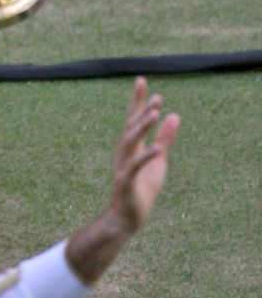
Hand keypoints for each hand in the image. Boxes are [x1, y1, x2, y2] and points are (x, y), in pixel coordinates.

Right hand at [109, 77, 180, 231]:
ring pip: (129, 142)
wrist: (127, 217)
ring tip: (155, 113)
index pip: (133, 119)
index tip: (142, 80)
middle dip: (142, 111)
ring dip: (141, 127)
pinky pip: (134, 167)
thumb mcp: (159, 161)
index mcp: (130, 147)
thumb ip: (165, 139)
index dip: (138, 100)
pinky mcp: (125, 182)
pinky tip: (157, 148)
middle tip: (157, 97)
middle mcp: (123, 153)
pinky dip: (145, 156)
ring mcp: (123, 166)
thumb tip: (174, 115)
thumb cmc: (142, 188)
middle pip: (130, 127)